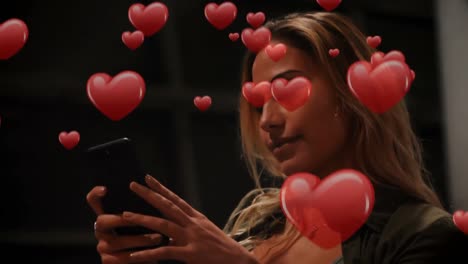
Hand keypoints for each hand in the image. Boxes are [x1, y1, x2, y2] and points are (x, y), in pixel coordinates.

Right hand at [86, 186, 162, 263]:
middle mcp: (101, 231)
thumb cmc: (145, 240)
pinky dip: (139, 257)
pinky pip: (121, 259)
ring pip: (117, 241)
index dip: (95, 194)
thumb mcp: (143, 223)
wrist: (143, 262)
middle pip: (102, 220)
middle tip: (144, 219)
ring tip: (158, 238)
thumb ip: (140, 211)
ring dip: (139, 240)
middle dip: (123, 219)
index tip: (105, 189)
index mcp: (108, 218)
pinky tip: (152, 256)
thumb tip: (152, 190)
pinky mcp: (107, 262)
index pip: (93, 202)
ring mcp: (102, 247)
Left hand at [122, 175, 259, 263]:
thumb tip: (170, 230)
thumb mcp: (206, 233)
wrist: (240, 260)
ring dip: (143, 219)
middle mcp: (193, 224)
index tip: (148, 178)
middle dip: (149, 195)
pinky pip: (165, 252)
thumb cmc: (223, 249)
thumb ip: (188, 229)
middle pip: (167, 206)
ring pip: (163, 225)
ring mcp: (191, 238)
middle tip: (133, 185)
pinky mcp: (190, 254)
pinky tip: (134, 255)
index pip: (176, 199)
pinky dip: (148, 254)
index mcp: (196, 218)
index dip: (161, 188)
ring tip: (125, 215)